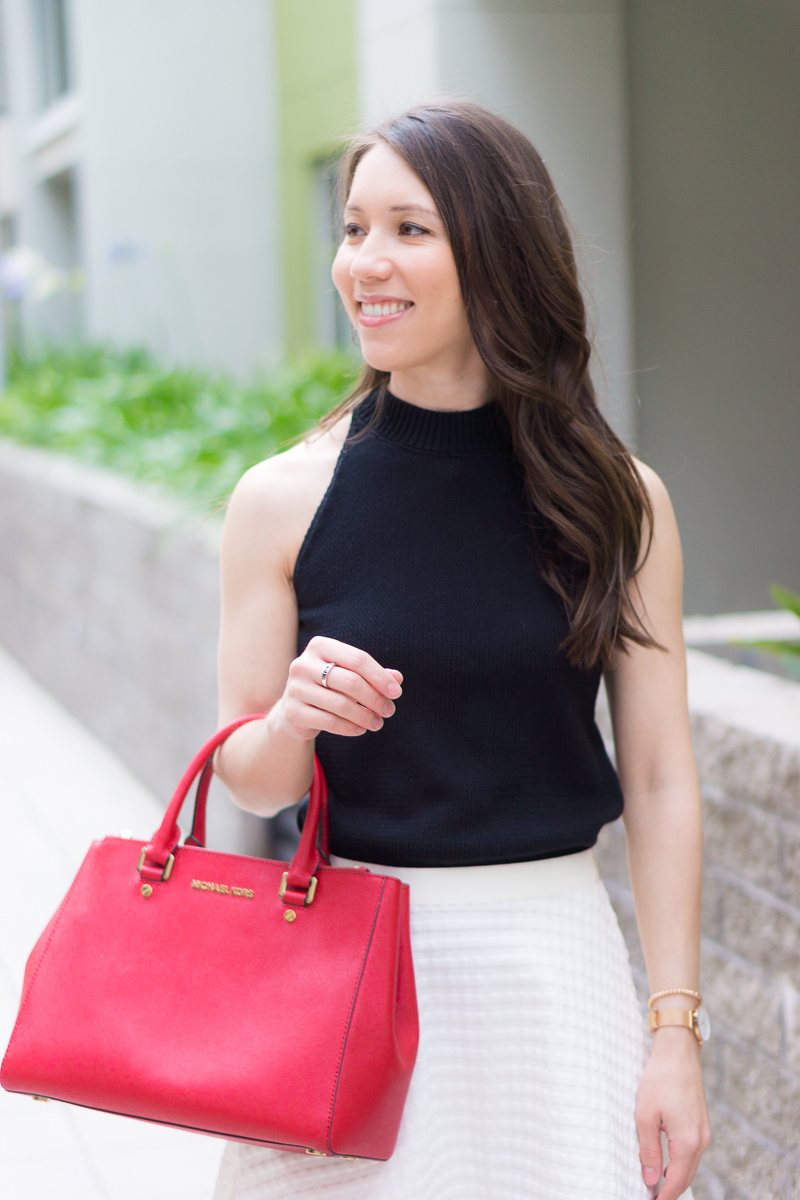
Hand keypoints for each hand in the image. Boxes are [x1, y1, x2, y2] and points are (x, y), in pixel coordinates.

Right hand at [275, 635, 402, 740]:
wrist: (295, 710)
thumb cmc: (328, 688)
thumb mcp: (349, 676)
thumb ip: (373, 675)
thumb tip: (397, 679)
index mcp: (320, 646)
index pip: (358, 659)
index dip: (380, 677)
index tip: (396, 692)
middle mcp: (303, 664)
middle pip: (350, 681)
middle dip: (375, 698)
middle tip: (389, 711)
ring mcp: (295, 688)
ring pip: (341, 704)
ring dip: (365, 716)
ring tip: (377, 723)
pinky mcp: (293, 712)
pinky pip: (329, 722)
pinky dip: (350, 727)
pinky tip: (360, 729)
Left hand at [636, 1028, 709, 1196]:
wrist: (678, 1052)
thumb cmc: (659, 1079)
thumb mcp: (645, 1115)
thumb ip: (648, 1150)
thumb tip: (650, 1180)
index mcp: (688, 1141)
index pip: (676, 1182)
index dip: (663, 1197)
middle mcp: (701, 1140)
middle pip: (685, 1177)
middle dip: (669, 1190)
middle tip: (650, 1195)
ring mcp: (704, 1132)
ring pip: (689, 1165)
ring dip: (674, 1176)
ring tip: (653, 1183)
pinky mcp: (701, 1124)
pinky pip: (691, 1151)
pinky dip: (679, 1162)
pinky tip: (665, 1162)